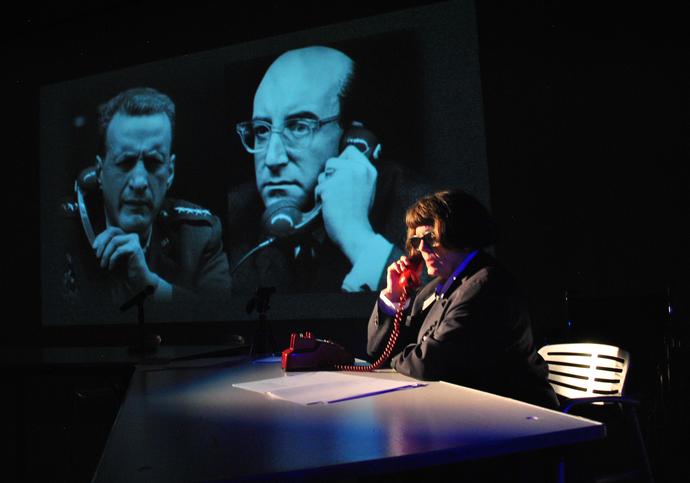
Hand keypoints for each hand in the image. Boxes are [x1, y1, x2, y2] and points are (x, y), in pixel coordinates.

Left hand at [93, 226, 158, 292]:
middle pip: (112, 231)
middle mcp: (131, 237)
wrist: (135, 280)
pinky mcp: (135, 248)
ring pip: (114, 241)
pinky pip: (118, 250)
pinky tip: (111, 268)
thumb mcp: (110, 257)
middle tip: (97, 256)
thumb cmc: (122, 270)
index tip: (93, 248)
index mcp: (126, 237)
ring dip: (106, 254)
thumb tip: (93, 245)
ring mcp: (134, 241)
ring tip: (103, 265)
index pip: (111, 230)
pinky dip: (112, 259)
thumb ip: (104, 249)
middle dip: (102, 242)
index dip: (100, 237)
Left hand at [315, 145, 377, 264]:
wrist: (354, 232)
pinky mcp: (330, 187)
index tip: (341, 175)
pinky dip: (320, 198)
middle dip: (330, 175)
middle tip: (338, 192)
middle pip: (332, 160)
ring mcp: (343, 177)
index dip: (341, 161)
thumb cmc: (358, 214)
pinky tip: (330, 207)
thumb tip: (341, 162)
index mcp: (368, 170)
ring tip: (336, 201)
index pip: (350, 151)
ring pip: (323, 174)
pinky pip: (318, 188)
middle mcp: (357, 169)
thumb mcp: (366, 188)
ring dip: (324, 187)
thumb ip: (357, 174)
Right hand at [383, 255, 422, 301]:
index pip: (409, 260)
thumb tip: (422, 263)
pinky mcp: (391, 268)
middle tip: (408, 264)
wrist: (397, 291)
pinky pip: (394, 263)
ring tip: (404, 271)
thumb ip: (418, 271)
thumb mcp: (415, 278)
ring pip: (400, 261)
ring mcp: (396, 267)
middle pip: (404, 258)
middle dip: (406, 259)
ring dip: (402, 265)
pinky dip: (397, 266)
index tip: (413, 263)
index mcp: (407, 267)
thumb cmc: (406, 286)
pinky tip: (399, 271)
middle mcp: (401, 266)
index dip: (412, 259)